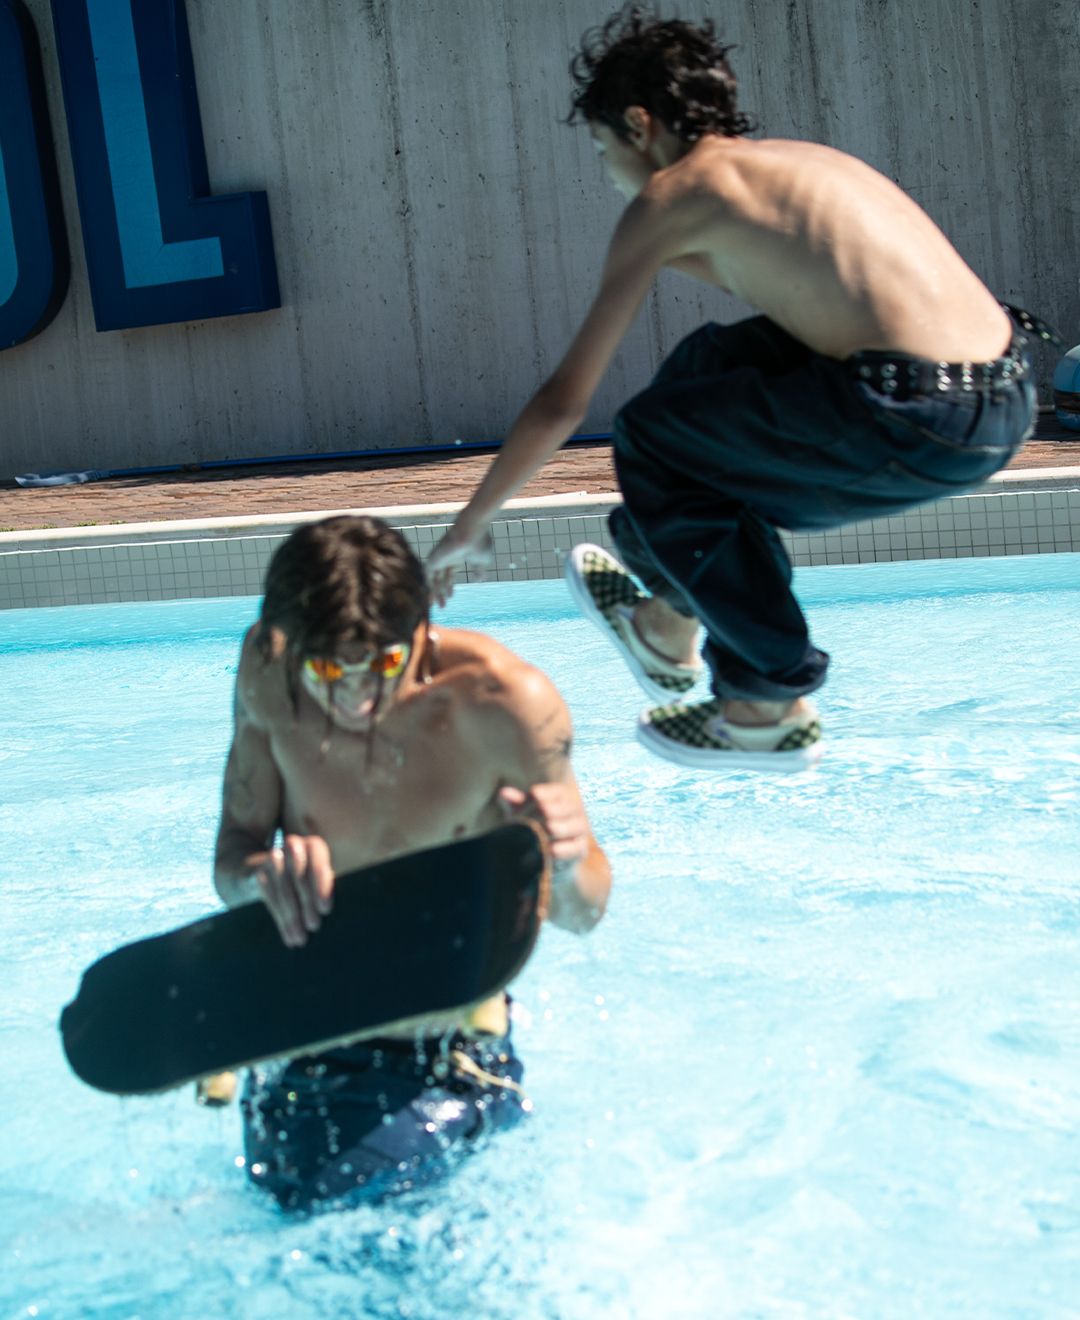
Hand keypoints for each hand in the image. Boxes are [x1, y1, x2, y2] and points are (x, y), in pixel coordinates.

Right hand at [254, 833, 333, 947]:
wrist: (258, 871)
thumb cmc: (300, 880)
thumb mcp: (315, 879)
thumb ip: (326, 888)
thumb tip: (345, 915)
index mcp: (313, 846)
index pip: (318, 858)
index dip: (322, 883)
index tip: (326, 909)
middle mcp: (293, 846)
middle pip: (300, 875)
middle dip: (308, 903)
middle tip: (314, 926)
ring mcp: (273, 857)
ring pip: (284, 888)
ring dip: (293, 915)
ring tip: (301, 938)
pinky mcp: (257, 871)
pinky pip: (268, 895)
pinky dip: (280, 918)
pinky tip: (288, 934)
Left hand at [427, 520, 494, 605]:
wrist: (471, 532)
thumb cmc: (479, 543)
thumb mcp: (483, 561)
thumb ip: (480, 570)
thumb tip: (479, 579)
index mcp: (457, 557)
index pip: (449, 573)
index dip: (449, 586)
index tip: (451, 597)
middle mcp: (446, 558)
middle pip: (440, 578)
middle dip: (441, 592)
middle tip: (442, 606)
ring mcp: (439, 558)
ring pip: (433, 578)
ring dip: (435, 593)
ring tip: (438, 606)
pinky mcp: (433, 558)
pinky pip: (427, 576)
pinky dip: (428, 587)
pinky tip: (431, 597)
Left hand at [498, 783, 588, 874]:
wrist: (545, 855)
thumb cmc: (531, 825)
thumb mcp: (522, 813)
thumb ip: (515, 803)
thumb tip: (504, 793)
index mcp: (562, 796)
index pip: (557, 791)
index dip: (543, 793)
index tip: (532, 796)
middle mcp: (576, 810)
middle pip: (568, 806)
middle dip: (551, 811)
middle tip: (537, 815)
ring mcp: (580, 830)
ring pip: (576, 825)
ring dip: (560, 827)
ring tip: (546, 829)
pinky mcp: (580, 850)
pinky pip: (576, 847)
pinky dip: (564, 849)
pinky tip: (551, 850)